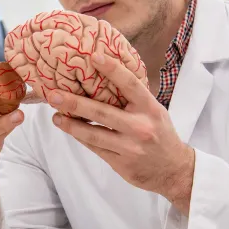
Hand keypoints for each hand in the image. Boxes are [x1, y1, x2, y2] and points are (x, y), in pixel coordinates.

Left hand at [47, 53, 195, 214]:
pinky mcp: (121, 162)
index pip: (129, 84)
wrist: (174, 171)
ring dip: (71, 124)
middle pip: (102, 112)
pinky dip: (80, 137)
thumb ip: (134, 98)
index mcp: (150, 109)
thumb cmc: (161, 134)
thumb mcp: (155, 111)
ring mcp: (130, 147)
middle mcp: (140, 127)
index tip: (93, 57)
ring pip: (93, 133)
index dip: (112, 69)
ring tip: (54, 116)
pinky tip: (68, 128)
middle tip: (54, 94)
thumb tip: (106, 74)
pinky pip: (95, 147)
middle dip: (75, 103)